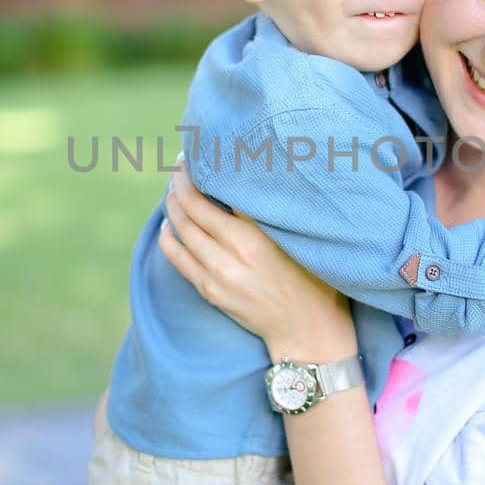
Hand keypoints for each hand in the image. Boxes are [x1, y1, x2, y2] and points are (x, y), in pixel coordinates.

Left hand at [159, 160, 353, 357]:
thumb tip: (248, 179)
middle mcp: (234, 253)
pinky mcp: (209, 290)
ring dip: (173, 204)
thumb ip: (274, 213)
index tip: (201, 153)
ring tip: (173, 189)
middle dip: (183, 181)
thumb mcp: (302, 240)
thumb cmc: (315, 279)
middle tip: (182, 165)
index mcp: (260, 235)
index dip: (207, 168)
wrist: (307, 331)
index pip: (223, 190)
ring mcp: (218, 274)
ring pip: (182, 228)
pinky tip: (169, 223)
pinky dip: (169, 235)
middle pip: (194, 205)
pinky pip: (177, 256)